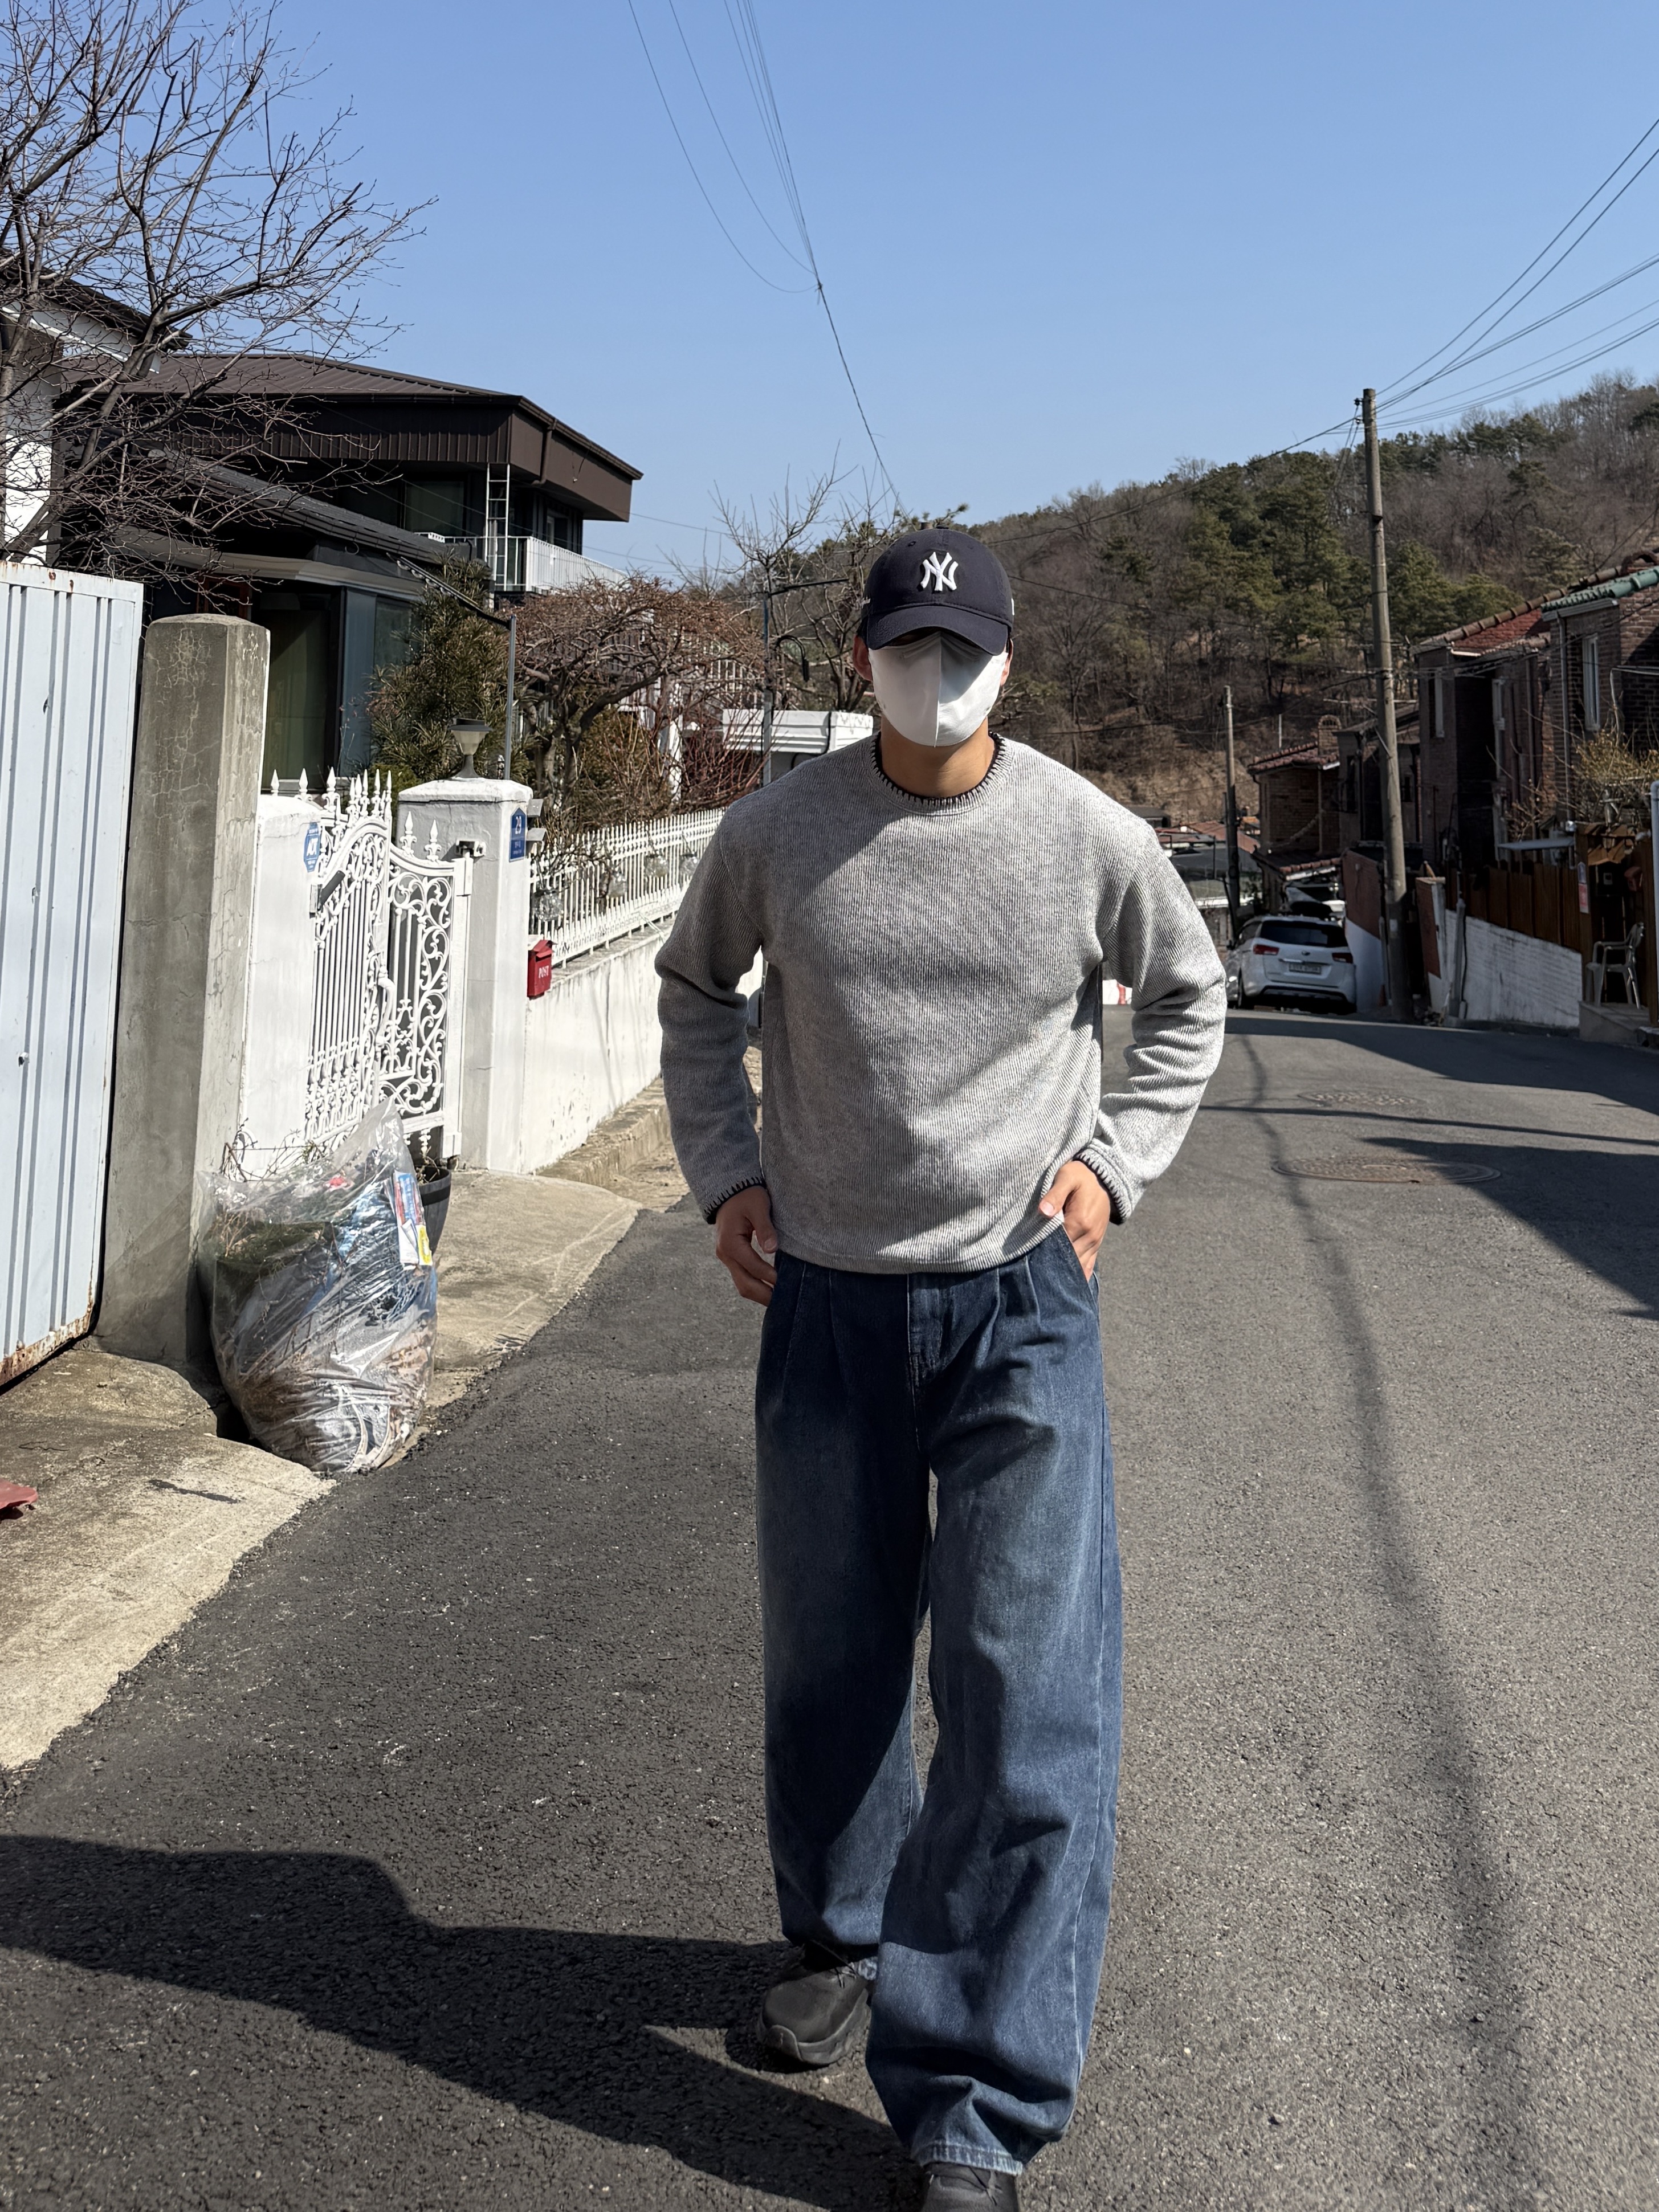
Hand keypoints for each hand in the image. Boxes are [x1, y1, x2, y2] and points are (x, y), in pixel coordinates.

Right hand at [714, 1185, 777, 1305]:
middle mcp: (725, 1254)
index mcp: (731, 1243)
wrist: (729, 1191)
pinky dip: (756, 1285)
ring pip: (742, 1284)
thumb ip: (765, 1228)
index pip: (753, 1267)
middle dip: (764, 1295)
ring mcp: (726, 1257)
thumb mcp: (758, 1206)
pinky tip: (771, 1289)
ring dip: (760, 1294)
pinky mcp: (731, 1257)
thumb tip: (772, 1249)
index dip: (771, 1277)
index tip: (787, 1283)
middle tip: (784, 1303)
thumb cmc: (746, 1196)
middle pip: (744, 1284)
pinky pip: (742, 1277)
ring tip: (779, 1301)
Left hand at [1039, 1161, 1110, 1281]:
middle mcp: (1089, 1236)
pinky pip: (1089, 1265)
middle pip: (1068, 1259)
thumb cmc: (1080, 1176)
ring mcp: (1094, 1241)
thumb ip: (1055, 1194)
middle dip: (1052, 1267)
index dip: (1043, 1253)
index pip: (1058, 1245)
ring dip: (1065, 1274)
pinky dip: (1079, 1275)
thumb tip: (1043, 1211)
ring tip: (1047, 1285)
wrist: (1103, 1177)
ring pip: (1079, 1266)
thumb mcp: (1066, 1177)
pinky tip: (1069, 1286)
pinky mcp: (1096, 1243)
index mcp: (1079, 1222)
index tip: (1028, 1260)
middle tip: (1034, 1277)